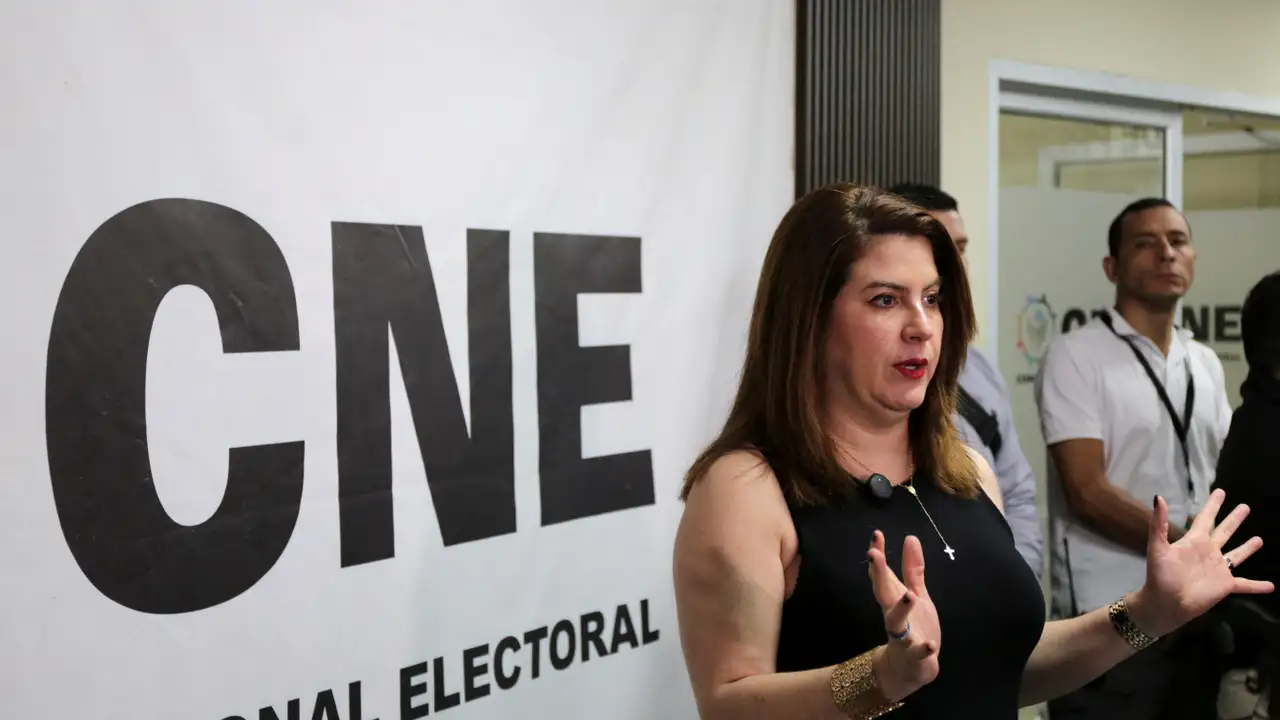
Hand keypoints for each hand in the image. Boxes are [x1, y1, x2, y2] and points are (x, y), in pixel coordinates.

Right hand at [866, 530, 939, 700]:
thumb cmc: (913, 627)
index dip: (879, 554)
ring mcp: (902, 635)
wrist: (910, 667)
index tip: (877, 535)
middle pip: (882, 592)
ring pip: (895, 622)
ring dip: (900, 609)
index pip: (882, 573)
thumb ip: (912, 569)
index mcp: (893, 598)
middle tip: (874, 554)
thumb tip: (910, 538)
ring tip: (909, 596)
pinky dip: (922, 649)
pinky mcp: (913, 655)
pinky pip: (916, 652)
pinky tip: (929, 645)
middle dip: (878, 574)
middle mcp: (893, 614)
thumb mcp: (916, 594)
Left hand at [1130, 490, 1274, 637]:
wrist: (1165, 603)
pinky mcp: (1225, 585)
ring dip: (1247, 548)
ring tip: (1259, 539)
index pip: (1205, 518)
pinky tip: (1271, 586)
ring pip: (1236, 555)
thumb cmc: (1160, 575)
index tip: (1221, 492)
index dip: (1213, 505)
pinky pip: (1245, 584)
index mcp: (1194, 541)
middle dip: (1234, 519)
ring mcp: (1218, 569)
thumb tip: (1158, 497)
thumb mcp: (1158, 547)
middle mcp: (1208, 552)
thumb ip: (1159, 524)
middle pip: (1224, 531)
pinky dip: (1257, 585)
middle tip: (1245, 507)